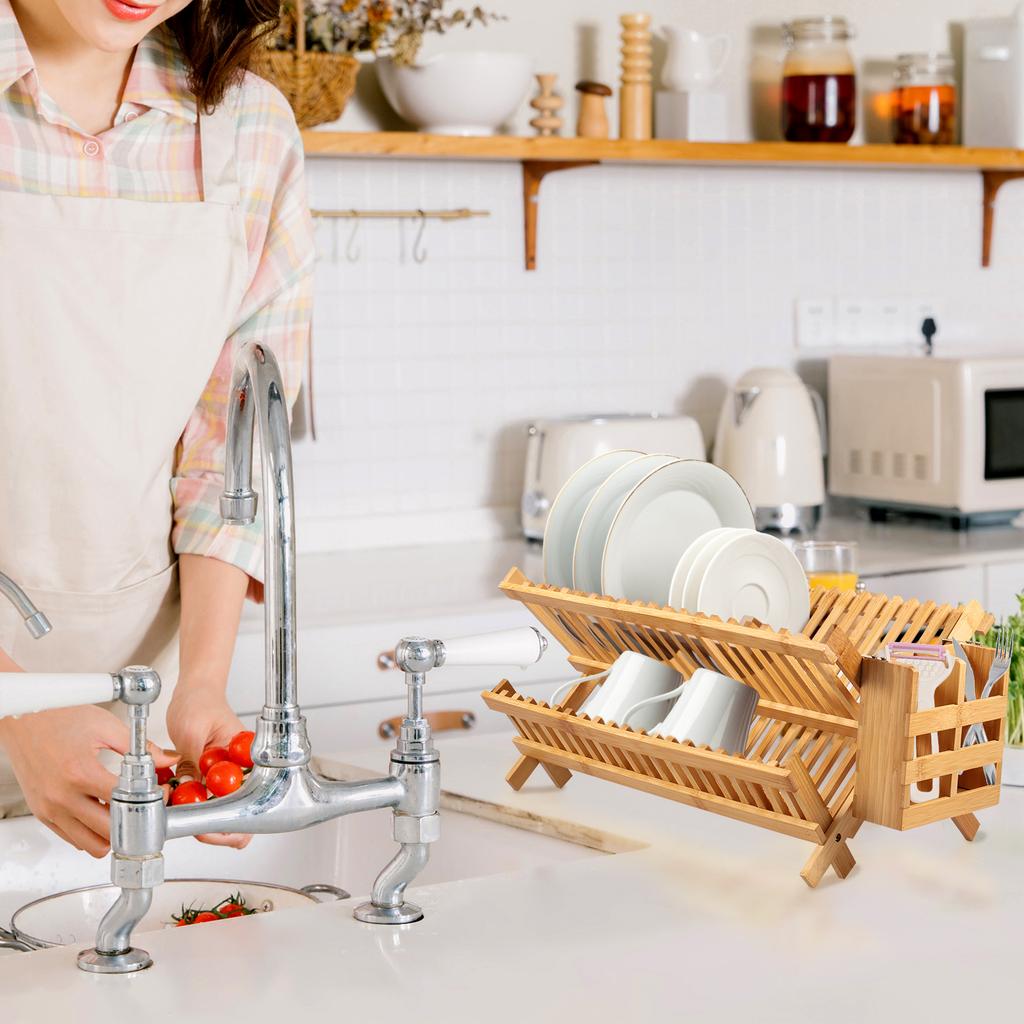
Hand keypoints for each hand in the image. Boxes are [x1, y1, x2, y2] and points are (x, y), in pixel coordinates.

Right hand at [0, 706, 175, 857]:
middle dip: (132, 821)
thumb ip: (140, 746)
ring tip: (121, 811)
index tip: (157, 795)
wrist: (24, 718)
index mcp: (81, 773)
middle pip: (109, 832)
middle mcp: (62, 797)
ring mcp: (50, 809)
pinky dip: (90, 832)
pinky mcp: (42, 814)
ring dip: (110, 833)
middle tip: (143, 807)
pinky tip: (101, 811)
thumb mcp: (106, 726)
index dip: (148, 800)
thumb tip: (167, 759)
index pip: (124, 804)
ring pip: (90, 845)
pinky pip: (71, 838)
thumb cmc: (59, 717)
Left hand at [165, 683, 251, 848]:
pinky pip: (204, 803)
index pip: (253, 799)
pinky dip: (189, 806)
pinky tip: (176, 798)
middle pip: (239, 816)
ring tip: (177, 806)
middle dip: (213, 827)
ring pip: (220, 814)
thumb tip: (187, 794)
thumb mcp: (191, 732)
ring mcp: (227, 778)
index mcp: (248, 757)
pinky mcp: (212, 779)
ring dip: (198, 817)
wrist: (195, 691)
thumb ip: (192, 765)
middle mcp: (241, 772)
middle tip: (189, 824)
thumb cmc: (200, 702)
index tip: (206, 825)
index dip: (231, 821)